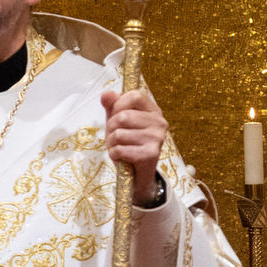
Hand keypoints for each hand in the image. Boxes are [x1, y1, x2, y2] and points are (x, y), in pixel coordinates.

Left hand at [102, 88, 167, 204]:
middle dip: (111, 128)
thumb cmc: (128, 142)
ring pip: (119, 133)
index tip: (116, 116)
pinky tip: (122, 157)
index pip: (134, 95)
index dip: (118, 105)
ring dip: (112, 143)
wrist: (137, 172)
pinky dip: (115, 154)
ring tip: (120, 147)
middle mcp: (160, 122)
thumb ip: (112, 105)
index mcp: (153, 110)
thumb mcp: (117, 121)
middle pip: (122, 116)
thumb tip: (106, 94)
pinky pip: (120, 149)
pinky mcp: (151, 154)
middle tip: (116, 137)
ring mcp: (157, 138)